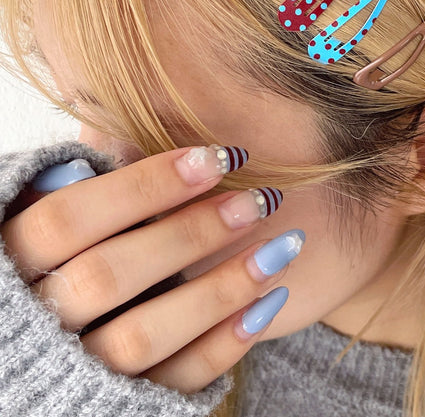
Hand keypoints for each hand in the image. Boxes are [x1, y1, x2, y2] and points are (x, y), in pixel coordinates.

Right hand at [1, 145, 300, 393]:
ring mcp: (77, 375)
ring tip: (279, 247)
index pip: (65, 220)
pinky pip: (172, 384)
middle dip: (189, 233)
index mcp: (7, 268)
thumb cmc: (53, 263)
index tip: (213, 157)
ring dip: (219, 289)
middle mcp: (34, 326)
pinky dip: (224, 343)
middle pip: (106, 278)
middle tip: (255, 200)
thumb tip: (114, 151)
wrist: (43, 354)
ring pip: (141, 337)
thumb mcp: (42, 221)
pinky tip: (268, 301)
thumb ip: (71, 191)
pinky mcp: (120, 408)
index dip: (140, 186)